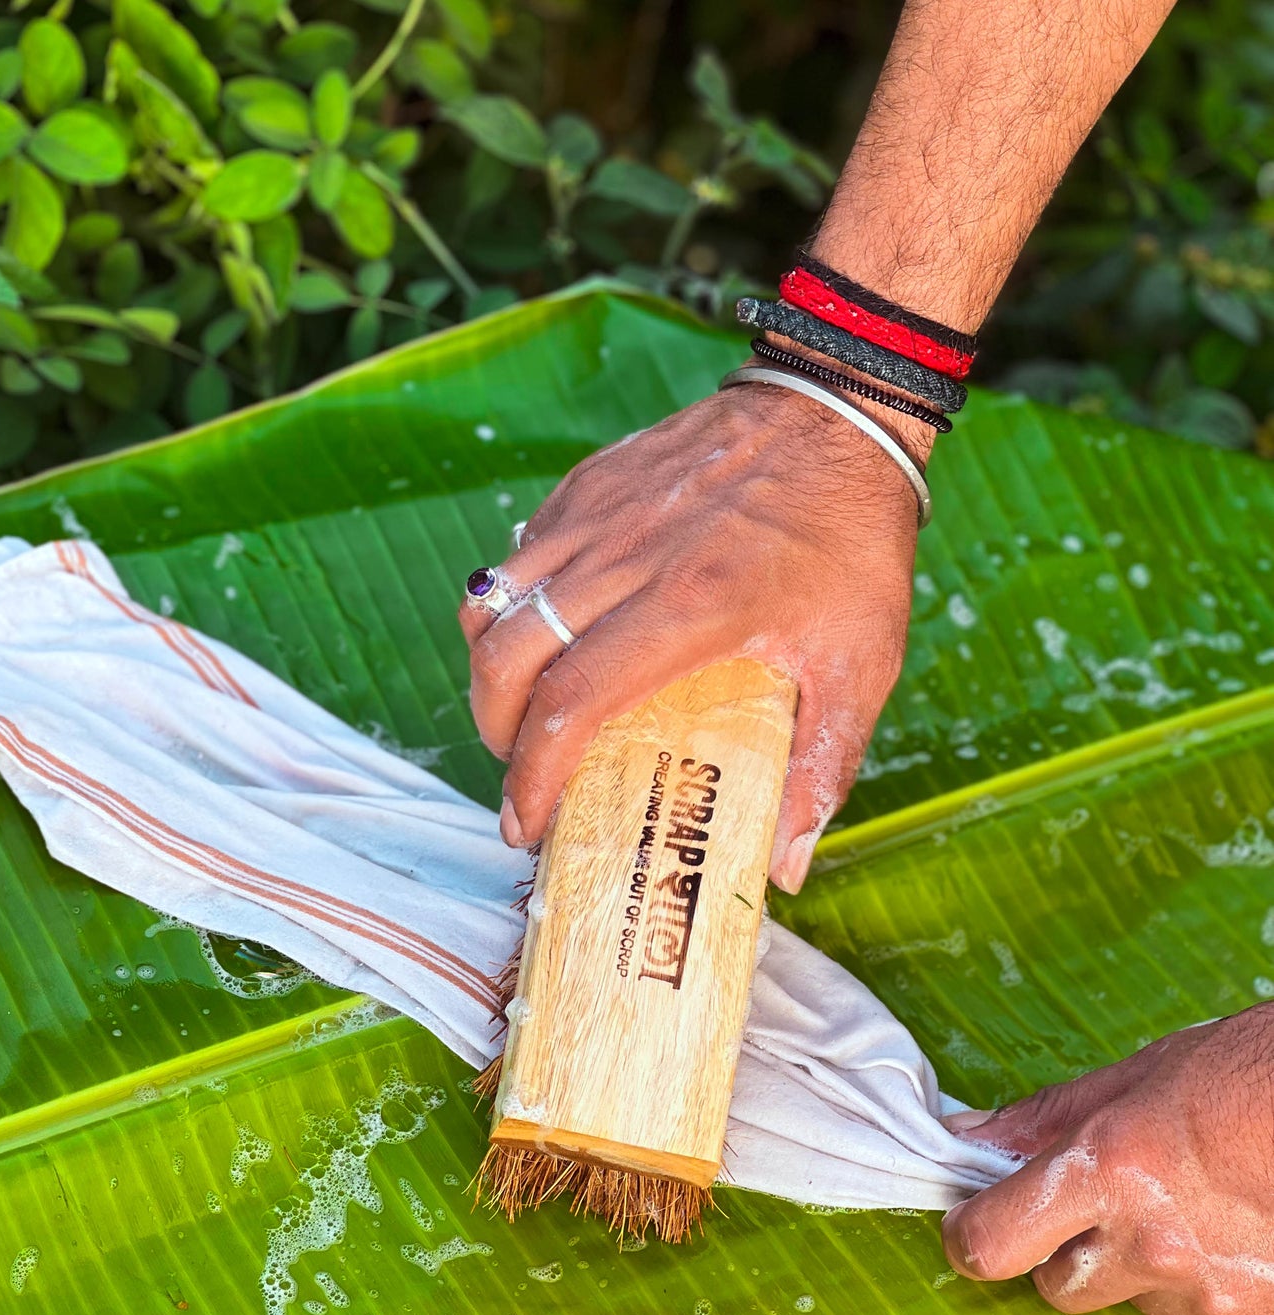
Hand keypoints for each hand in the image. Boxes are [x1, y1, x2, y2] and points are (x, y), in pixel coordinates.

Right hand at [458, 377, 923, 889]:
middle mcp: (622, 560)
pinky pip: (516, 558)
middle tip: (522, 770)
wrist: (835, 411)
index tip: (525, 822)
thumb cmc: (850, 538)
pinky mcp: (586, 486)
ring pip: (490, 605)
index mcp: (686, 610)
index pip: (569, 706)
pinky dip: (509, 610)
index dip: (532, 778)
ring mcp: (596, 516)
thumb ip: (822, 767)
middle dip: (493, 732)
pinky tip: (549, 636)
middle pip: (504, 661)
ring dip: (490, 673)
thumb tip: (787, 867)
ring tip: (522, 711)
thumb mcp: (860, 661)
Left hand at [941, 1005, 1273, 1314]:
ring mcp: (1213, 1294)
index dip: (971, 1235)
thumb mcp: (1135, 1078)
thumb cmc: (1247, 1076)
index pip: (991, 1243)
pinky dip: (1213, 1283)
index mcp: (1107, 1172)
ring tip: (1193, 1203)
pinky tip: (1238, 1231)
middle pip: (1058, 1287)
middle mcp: (1153, 1243)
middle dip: (1066, 1251)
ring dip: (1147, 1266)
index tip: (974, 1220)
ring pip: (1138, 1300)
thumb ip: (1044, 1118)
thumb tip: (968, 1136)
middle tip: (1107, 1203)